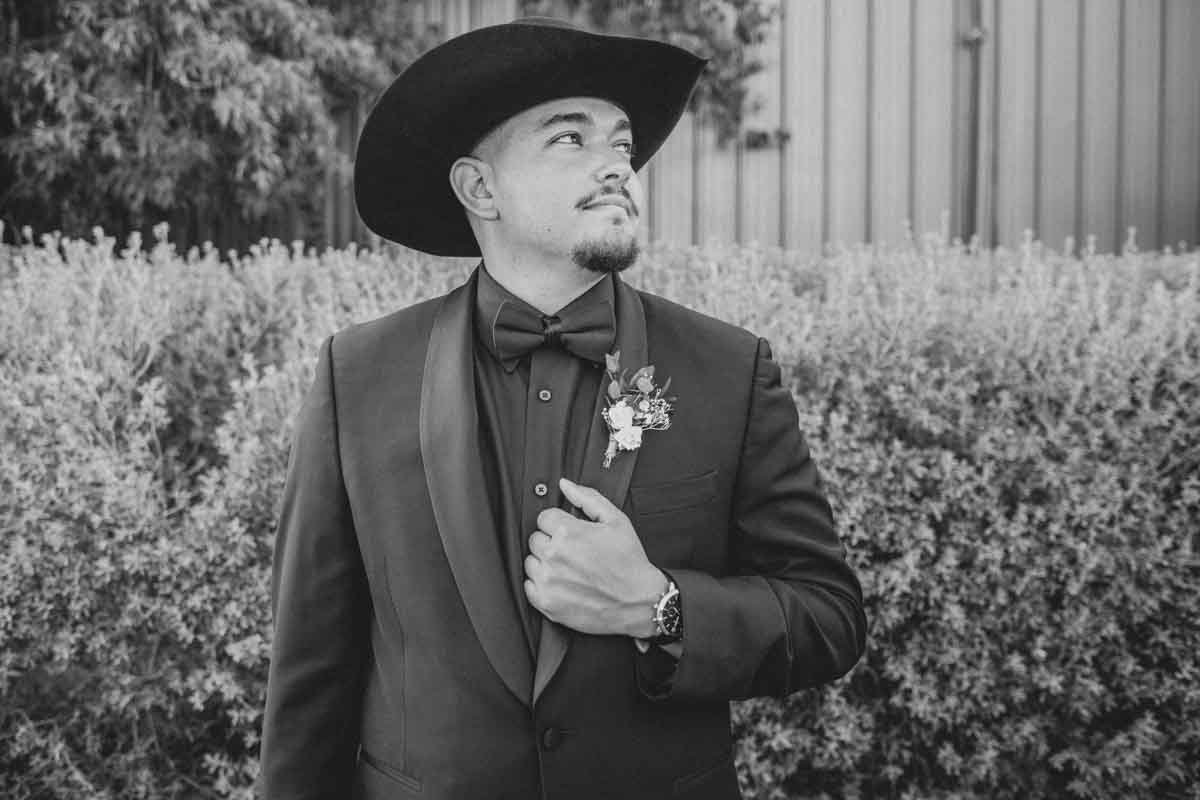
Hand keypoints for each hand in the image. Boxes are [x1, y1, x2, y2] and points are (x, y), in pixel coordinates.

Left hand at [524, 478, 663, 636]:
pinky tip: (562, 584)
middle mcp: (553, 555)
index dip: (560, 523)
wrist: (638, 602)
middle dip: (552, 541)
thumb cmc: (629, 561)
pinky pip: (529, 586)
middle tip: (574, 552)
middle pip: (535, 539)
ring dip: (545, 563)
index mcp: (568, 532)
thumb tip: (564, 485)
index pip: (544, 517)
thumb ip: (588, 498)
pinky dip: (541, 585)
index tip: (573, 534)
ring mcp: (548, 581)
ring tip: (570, 569)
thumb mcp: (616, 521)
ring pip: (530, 562)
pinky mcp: (546, 603)